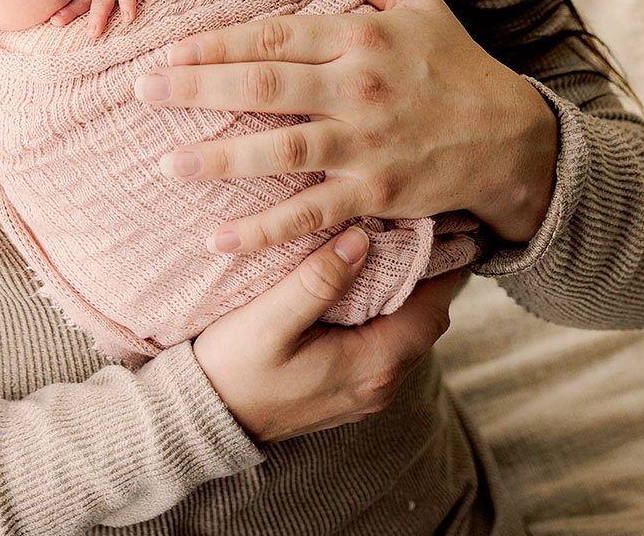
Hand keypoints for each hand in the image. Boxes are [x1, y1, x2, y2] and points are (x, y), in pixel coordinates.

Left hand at [137, 0, 559, 252]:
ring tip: (167, 164)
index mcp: (362, 37)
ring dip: (219, 160)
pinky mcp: (374, 193)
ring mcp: (365, 144)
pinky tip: (219, 238)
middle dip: (198, 88)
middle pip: (265, 85)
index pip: (275, 34)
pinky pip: (310, 214)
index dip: (218, 42)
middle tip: (143, 92)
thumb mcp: (421, 3)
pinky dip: (264, 230)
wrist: (514, 139)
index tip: (170, 50)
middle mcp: (359, 88)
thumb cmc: (459, 66)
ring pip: (280, 150)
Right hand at [192, 226, 463, 444]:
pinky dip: (384, 313)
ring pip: (406, 334)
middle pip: (425, 322)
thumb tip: (361, 239)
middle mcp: (380, 385)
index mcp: (372, 366)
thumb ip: (317, 281)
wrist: (205, 419)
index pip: (432, 310)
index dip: (438, 267)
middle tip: (408, 226)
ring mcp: (366, 392)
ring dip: (403, 294)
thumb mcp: (269, 320)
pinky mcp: (349, 390)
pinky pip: (385, 346)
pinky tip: (361, 286)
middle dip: (423, 275)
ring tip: (387, 247)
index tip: (426, 224)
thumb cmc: (233, 369)